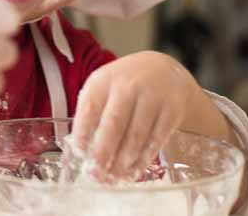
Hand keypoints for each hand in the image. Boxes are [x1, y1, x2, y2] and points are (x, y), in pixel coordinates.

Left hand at [72, 51, 200, 177]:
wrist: (163, 70)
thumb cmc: (124, 85)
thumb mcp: (103, 87)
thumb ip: (90, 114)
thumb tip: (77, 152)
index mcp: (104, 80)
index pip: (90, 107)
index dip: (83, 133)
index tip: (80, 154)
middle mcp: (127, 86)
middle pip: (114, 124)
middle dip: (103, 153)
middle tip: (96, 174)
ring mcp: (151, 98)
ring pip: (136, 135)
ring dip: (124, 161)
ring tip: (114, 177)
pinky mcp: (171, 110)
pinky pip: (156, 140)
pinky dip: (144, 159)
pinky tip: (134, 170)